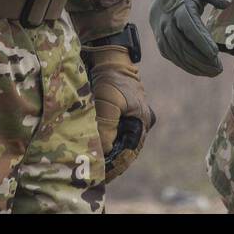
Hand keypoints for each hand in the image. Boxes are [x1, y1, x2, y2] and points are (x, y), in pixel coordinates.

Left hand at [82, 26, 155, 182]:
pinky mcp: (120, 113)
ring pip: (119, 142)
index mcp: (141, 122)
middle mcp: (138, 122)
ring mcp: (130, 118)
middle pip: (125, 149)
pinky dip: (104, 141)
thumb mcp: (109, 103)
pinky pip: (113, 133)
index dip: (116, 165)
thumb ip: (107, 127)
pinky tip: (93, 149)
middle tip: (95, 174)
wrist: (109, 58)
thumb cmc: (111, 79)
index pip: (130, 152)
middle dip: (111, 162)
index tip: (102, 176)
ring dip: (107, 152)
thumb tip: (104, 150)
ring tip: (92, 165)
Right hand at [145, 0, 230, 76]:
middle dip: (200, 59)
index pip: (188, 26)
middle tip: (218, 69)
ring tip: (211, 72)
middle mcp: (165, 18)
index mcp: (178, 3)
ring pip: (174, 52)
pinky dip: (182, 63)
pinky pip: (168, 52)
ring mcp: (159, 27)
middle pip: (181, 44)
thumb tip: (225, 3)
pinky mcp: (158, 34)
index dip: (201, 42)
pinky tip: (197, 68)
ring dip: (192, 65)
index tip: (215, 54)